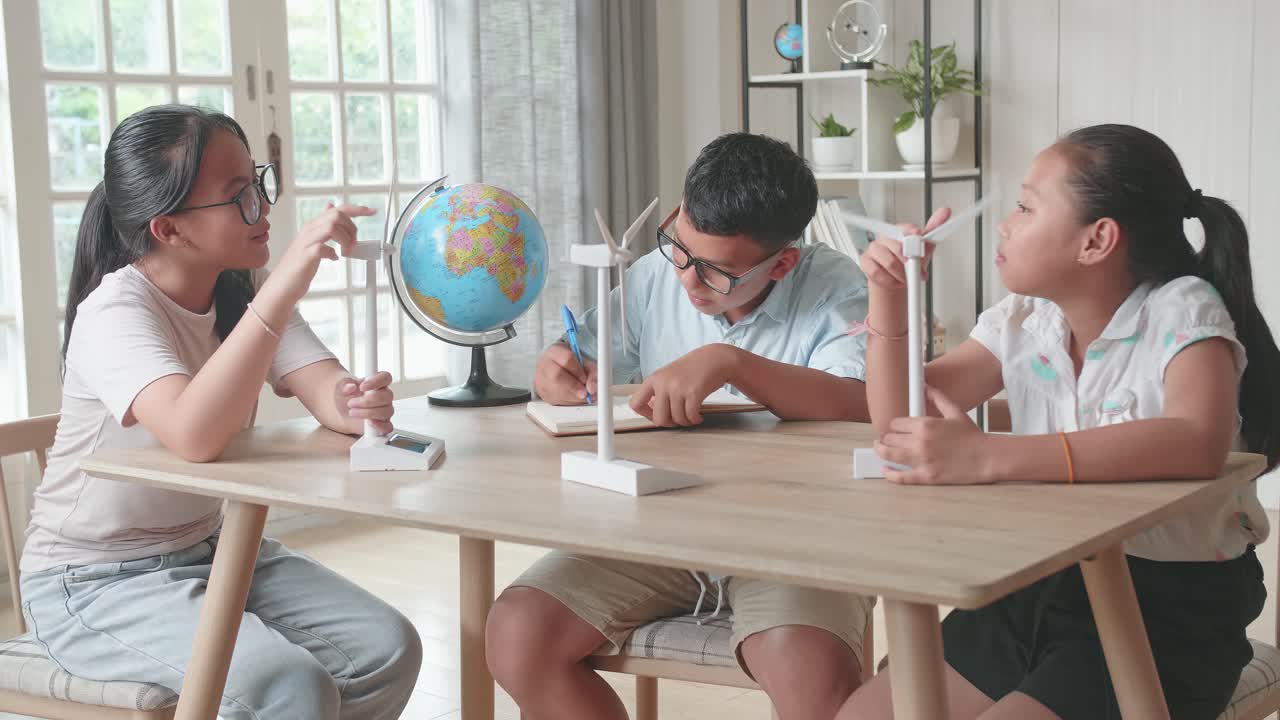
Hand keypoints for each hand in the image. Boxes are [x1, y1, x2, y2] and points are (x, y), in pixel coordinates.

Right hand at [272, 203, 375, 303]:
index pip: (337, 210)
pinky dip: (333, 253)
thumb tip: (331, 208)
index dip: (357, 209)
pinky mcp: (306, 256)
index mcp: (313, 227)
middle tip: (354, 244)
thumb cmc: (299, 266)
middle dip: (352, 228)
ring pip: (331, 226)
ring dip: (346, 239)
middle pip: (336, 215)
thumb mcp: (314, 241)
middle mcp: (309, 231)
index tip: (372, 212)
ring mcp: (306, 242)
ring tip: (347, 252)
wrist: (282, 285)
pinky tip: (334, 259)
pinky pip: (323, 247)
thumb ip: (324, 226)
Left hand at [338, 371, 394, 434]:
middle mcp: (383, 396)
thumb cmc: (345, 397)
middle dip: (368, 401)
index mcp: (377, 383)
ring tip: (352, 412)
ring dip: (368, 413)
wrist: (341, 412)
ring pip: (387, 411)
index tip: (362, 387)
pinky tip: (368, 423)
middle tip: (351, 403)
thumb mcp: (341, 388)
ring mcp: (384, 410)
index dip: (376, 381)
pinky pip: (388, 427)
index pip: (385, 378)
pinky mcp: (382, 424)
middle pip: (388, 396)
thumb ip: (344, 385)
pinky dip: (380, 426)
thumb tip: (351, 387)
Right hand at [534, 343, 597, 404]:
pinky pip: (556, 401)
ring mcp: (541, 380)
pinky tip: (575, 398)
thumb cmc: (571, 364)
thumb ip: (592, 373)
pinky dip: (569, 402)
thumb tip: (593, 388)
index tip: (585, 378)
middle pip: (556, 376)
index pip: (566, 359)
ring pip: (555, 391)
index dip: (578, 371)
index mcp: (554, 351)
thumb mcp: (584, 363)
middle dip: (573, 386)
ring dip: (573, 397)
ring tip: (584, 395)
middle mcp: (544, 364)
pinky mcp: (542, 394)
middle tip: (584, 392)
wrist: (556, 368)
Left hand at [629, 344, 737, 426]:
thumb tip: (651, 410)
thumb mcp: (670, 375)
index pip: (636, 403)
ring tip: (691, 416)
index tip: (657, 414)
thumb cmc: (694, 368)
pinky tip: (698, 416)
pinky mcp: (693, 392)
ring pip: (677, 419)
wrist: (715, 358)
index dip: (646, 414)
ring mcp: (678, 388)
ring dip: (686, 422)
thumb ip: (659, 391)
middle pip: (659, 419)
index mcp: (654, 379)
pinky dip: (695, 420)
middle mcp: (663, 383)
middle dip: (670, 423)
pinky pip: (690, 416)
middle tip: (678, 419)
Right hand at [860, 207, 950, 291]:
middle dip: (911, 263)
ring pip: (889, 262)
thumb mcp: (925, 248)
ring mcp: (873, 249)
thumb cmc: (909, 262)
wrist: (894, 279)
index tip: (918, 237)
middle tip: (917, 270)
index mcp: (899, 231)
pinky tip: (894, 280)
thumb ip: (934, 230)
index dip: (913, 234)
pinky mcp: (865, 261)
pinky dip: (889, 280)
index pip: (905, 229)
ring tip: (906, 279)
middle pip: (898, 247)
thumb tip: (944, 212)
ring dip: (901, 275)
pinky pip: (877, 272)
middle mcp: (885, 237)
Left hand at [875, 386, 993, 483]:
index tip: (896, 429)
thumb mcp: (955, 412)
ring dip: (881, 451)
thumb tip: (925, 386)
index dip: (895, 426)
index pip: (895, 423)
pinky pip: (900, 477)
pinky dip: (889, 474)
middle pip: (889, 438)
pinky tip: (886, 470)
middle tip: (888, 440)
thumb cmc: (972, 436)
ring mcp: (922, 460)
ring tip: (880, 449)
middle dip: (887, 438)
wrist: (987, 457)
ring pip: (888, 455)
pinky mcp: (926, 476)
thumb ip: (937, 398)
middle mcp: (920, 442)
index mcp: (925, 424)